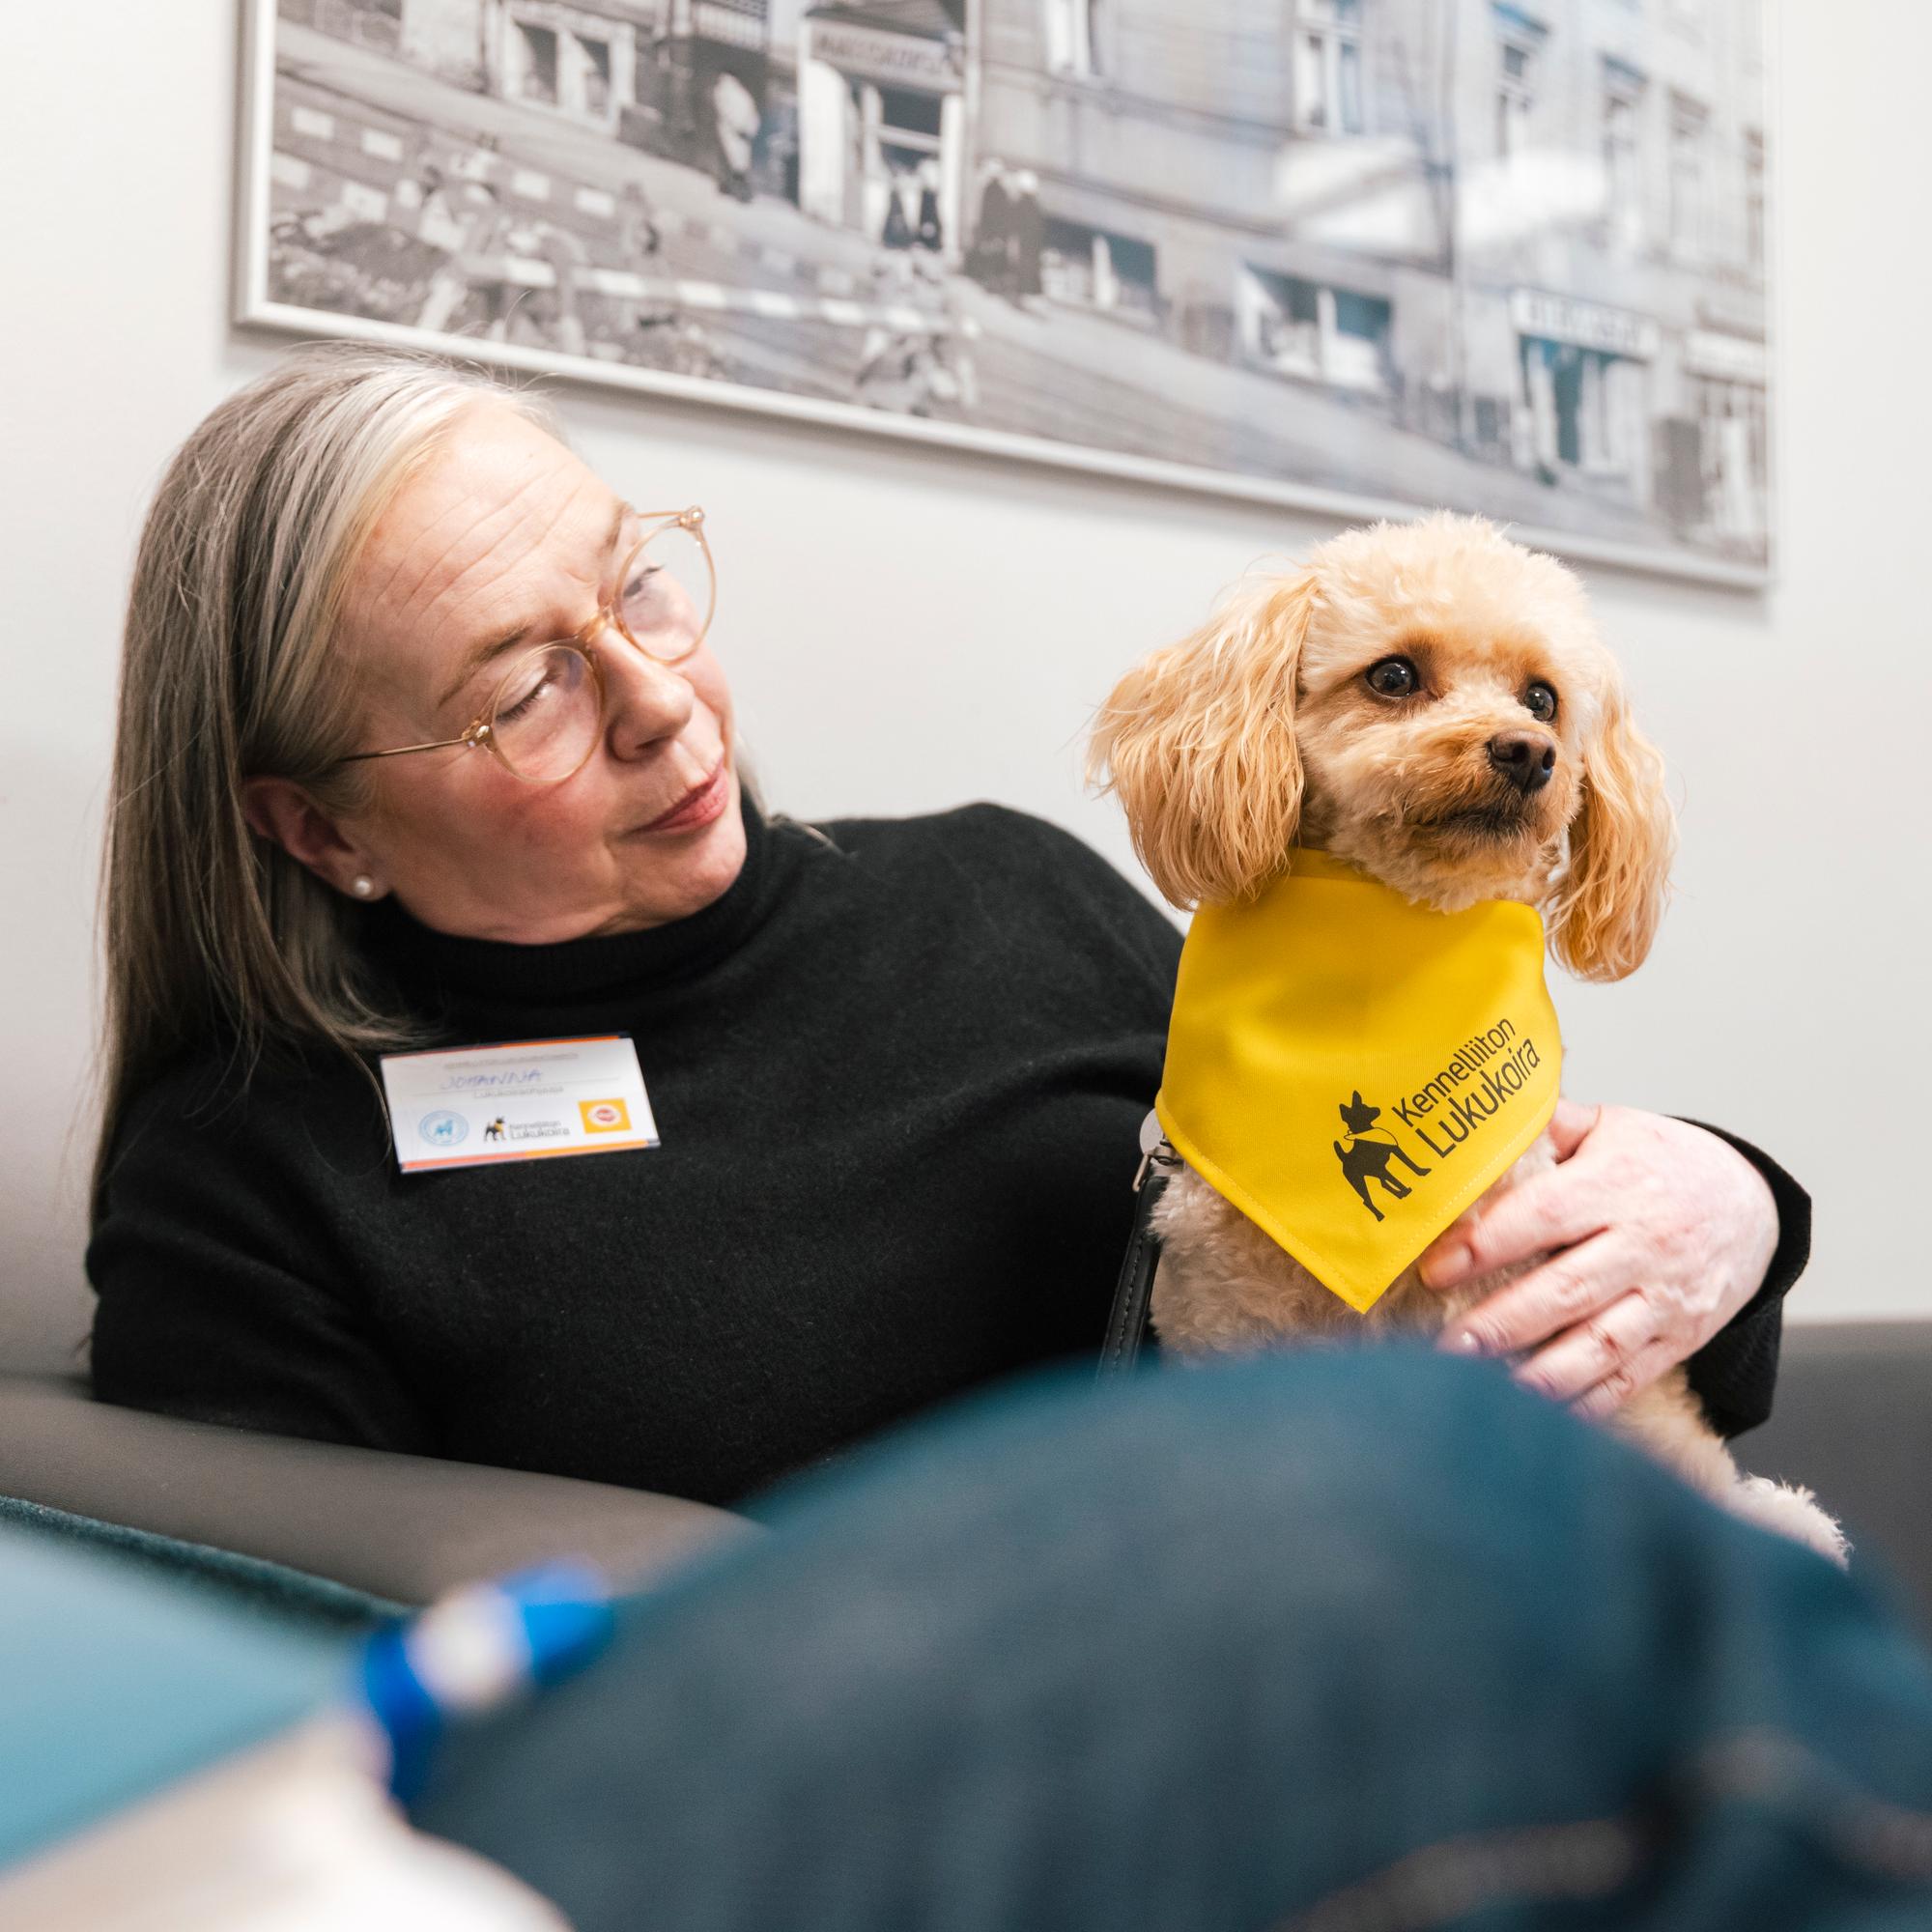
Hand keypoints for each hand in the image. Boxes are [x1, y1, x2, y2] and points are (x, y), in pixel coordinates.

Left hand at [1416, 1101, 1778, 1418]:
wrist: (1751, 1205)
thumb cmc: (1660, 1163)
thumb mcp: (1610, 1127)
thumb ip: (1547, 1125)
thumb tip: (1478, 1121)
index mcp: (1618, 1184)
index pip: (1545, 1214)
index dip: (1488, 1242)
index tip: (1435, 1266)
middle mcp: (1644, 1244)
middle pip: (1567, 1290)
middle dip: (1503, 1322)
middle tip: (1448, 1346)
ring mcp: (1666, 1297)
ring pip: (1599, 1344)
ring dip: (1541, 1374)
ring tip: (1486, 1391)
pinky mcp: (1680, 1339)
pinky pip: (1630, 1377)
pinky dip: (1587, 1402)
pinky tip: (1542, 1415)